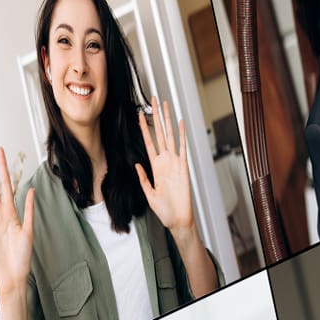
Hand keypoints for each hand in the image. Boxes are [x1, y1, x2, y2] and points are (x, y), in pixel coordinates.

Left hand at [137, 92, 211, 282]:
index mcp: (155, 166)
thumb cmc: (164, 210)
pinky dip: (182, 135)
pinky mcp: (183, 167)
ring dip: (168, 119)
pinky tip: (180, 123)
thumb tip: (136, 164)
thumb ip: (142, 178)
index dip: (143, 127)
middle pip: (159, 133)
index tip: (139, 114)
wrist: (178, 219)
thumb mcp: (148, 194)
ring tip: (166, 104)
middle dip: (157, 116)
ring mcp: (175, 162)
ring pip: (170, 136)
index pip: (148, 141)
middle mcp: (165, 161)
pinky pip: (182, 147)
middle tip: (154, 100)